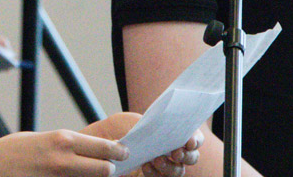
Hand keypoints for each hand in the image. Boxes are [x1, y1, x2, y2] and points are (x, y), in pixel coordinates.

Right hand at [0, 129, 127, 175]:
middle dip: (109, 169)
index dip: (118, 151)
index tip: (124, 153)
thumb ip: (65, 145)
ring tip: (88, 173)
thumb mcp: (41, 139)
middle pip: (105, 170)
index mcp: (62, 140)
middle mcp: (64, 161)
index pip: (104, 148)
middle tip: (110, 167)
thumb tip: (87, 149)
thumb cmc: (12, 152)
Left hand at [82, 113, 201, 176]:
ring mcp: (162, 166)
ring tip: (156, 160)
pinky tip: (146, 167)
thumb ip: (147, 127)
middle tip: (175, 152)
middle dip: (187, 155)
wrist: (97, 144)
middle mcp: (170, 151)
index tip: (190, 141)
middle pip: (191, 157)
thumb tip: (162, 134)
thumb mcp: (130, 122)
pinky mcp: (150, 176)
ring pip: (178, 171)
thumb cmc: (116, 129)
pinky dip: (157, 174)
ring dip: (171, 166)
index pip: (192, 137)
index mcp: (170, 133)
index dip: (195, 139)